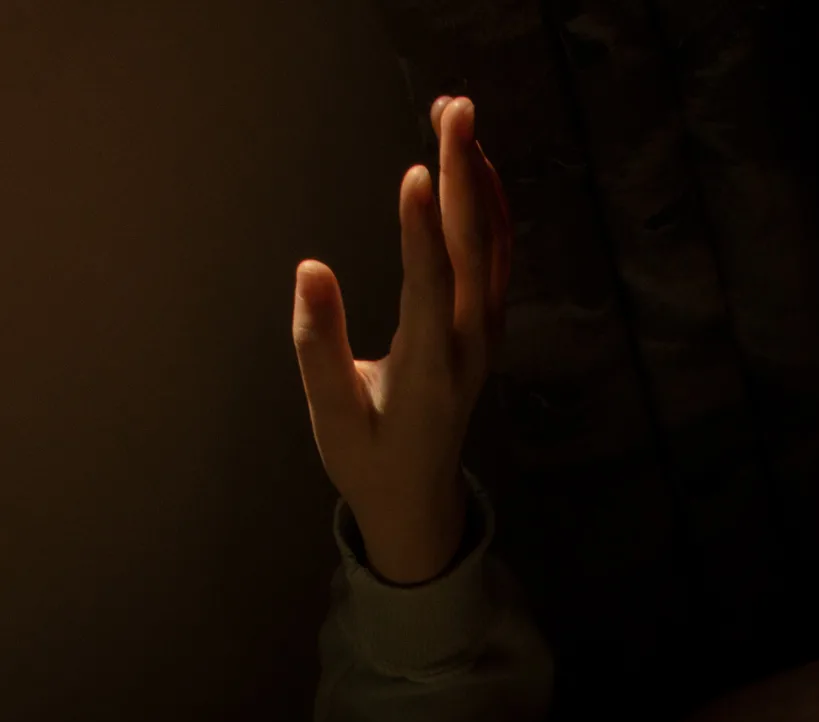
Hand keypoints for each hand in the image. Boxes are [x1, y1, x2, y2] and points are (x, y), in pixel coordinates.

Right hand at [292, 94, 511, 582]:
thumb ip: (317, 347)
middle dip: (462, 175)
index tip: (417, 172)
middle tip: (452, 109)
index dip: (423, 232)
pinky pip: (494, 259)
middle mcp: (466, 349)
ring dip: (477, 178)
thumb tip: (310, 271)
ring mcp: (483, 338)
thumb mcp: (331, 417)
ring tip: (457, 115)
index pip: (428, 291)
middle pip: (471, 251)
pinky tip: (474, 165)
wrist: (419, 501)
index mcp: (427, 374)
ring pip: (489, 248)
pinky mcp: (484, 330)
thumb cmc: (368, 461)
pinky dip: (488, 206)